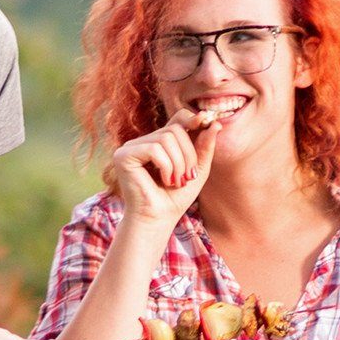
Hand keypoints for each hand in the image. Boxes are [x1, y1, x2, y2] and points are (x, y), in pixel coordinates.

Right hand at [104, 117, 215, 235]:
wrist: (158, 220)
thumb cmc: (175, 199)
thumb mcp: (197, 170)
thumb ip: (205, 146)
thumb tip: (215, 122)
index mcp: (159, 143)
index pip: (178, 119)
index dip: (193, 119)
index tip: (206, 121)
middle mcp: (144, 142)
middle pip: (175, 129)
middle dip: (188, 154)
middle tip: (188, 178)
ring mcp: (132, 147)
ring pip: (166, 137)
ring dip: (178, 163)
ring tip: (177, 182)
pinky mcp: (123, 155)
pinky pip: (154, 148)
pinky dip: (166, 166)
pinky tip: (165, 181)